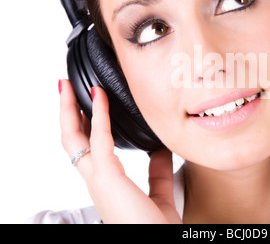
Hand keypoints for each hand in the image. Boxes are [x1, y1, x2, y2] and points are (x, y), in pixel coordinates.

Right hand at [59, 80, 181, 223]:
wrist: (159, 243)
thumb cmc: (156, 228)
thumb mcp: (159, 195)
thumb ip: (157, 173)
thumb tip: (159, 150)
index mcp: (107, 185)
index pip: (87, 150)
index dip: (84, 126)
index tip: (87, 104)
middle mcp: (96, 182)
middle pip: (71, 142)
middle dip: (66, 114)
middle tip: (64, 89)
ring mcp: (98, 181)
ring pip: (73, 140)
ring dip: (70, 110)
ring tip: (68, 86)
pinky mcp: (108, 179)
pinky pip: (99, 141)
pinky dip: (99, 116)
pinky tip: (100, 97)